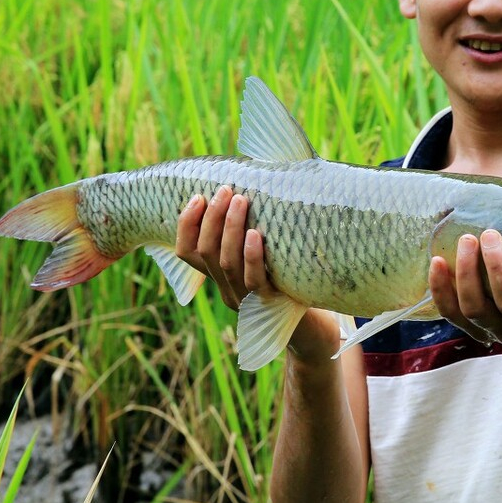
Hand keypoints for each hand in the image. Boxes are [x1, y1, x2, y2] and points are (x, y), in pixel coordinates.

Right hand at [174, 187, 340, 361]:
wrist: (315, 327)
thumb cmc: (291, 278)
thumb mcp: (267, 252)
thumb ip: (253, 226)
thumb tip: (258, 175)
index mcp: (221, 276)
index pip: (187, 252)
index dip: (185, 225)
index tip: (197, 197)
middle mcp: (228, 289)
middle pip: (206, 252)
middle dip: (212, 218)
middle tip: (225, 191)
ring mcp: (247, 299)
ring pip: (227, 263)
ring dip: (230, 229)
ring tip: (241, 200)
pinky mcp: (272, 305)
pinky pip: (255, 280)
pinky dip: (252, 255)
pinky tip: (256, 234)